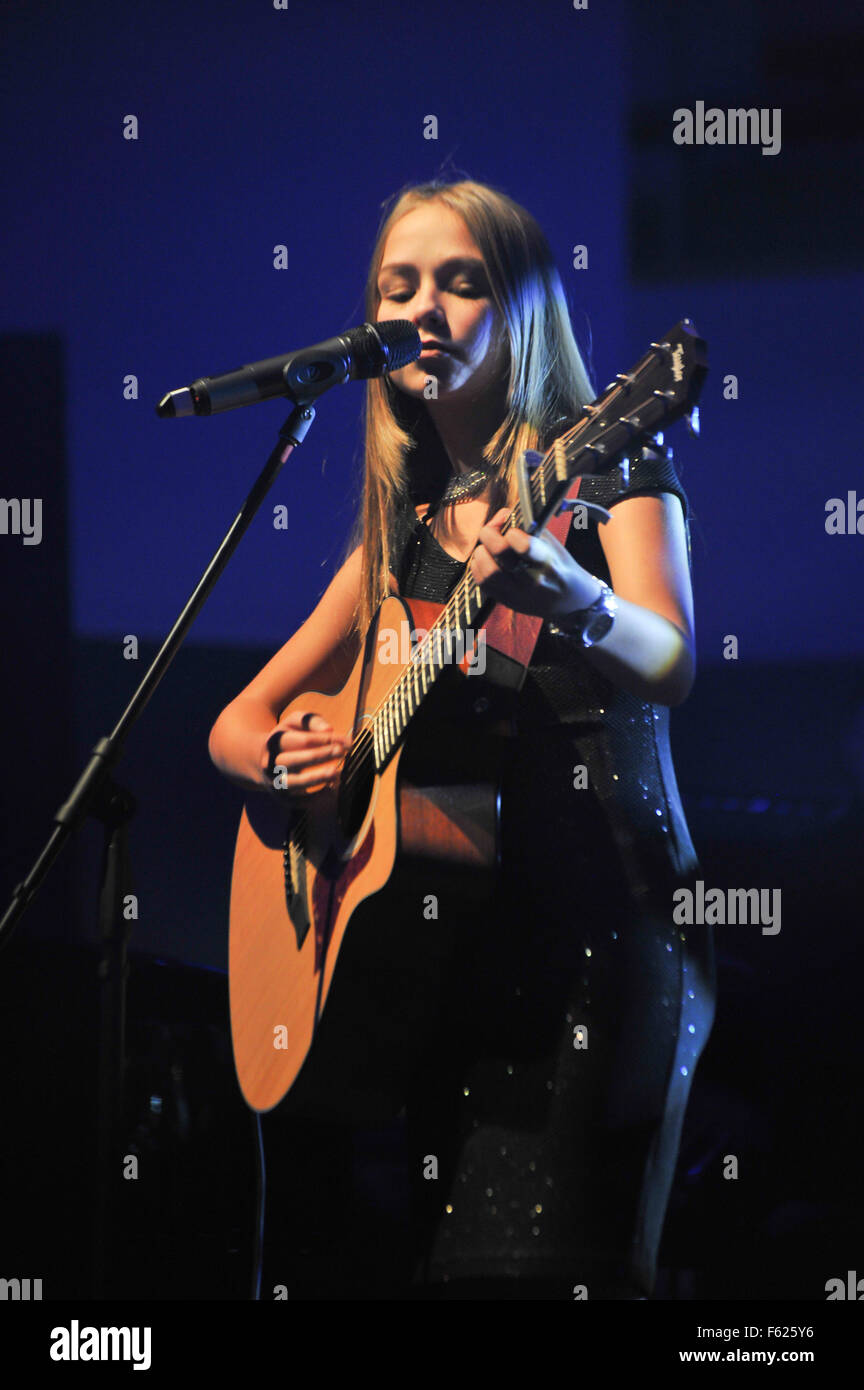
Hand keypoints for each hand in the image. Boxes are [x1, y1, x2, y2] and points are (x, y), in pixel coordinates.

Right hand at [260, 711, 350, 796]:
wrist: (261, 760)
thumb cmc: (287, 738)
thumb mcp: (295, 723)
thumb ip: (312, 722)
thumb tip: (329, 730)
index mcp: (275, 742)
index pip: (302, 741)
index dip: (325, 740)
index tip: (347, 741)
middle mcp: (272, 763)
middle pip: (295, 760)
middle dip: (319, 756)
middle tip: (341, 752)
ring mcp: (275, 782)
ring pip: (294, 783)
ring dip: (315, 778)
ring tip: (336, 773)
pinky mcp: (282, 798)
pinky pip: (299, 802)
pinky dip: (316, 797)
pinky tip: (332, 789)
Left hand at [469, 508, 601, 618]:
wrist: (569, 600)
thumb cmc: (557, 564)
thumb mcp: (550, 542)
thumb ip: (526, 525)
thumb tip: (501, 515)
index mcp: (546, 560)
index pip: (524, 546)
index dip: (511, 532)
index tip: (511, 529)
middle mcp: (531, 579)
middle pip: (500, 553)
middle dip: (489, 535)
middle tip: (490, 531)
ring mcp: (517, 592)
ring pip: (488, 571)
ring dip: (481, 553)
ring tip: (486, 548)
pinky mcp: (506, 600)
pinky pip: (482, 583)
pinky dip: (477, 567)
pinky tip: (484, 559)